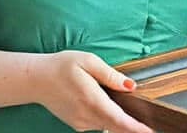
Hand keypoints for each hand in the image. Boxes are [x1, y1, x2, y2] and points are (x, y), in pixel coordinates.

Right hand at [31, 50, 152, 132]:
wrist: (36, 79)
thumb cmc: (61, 66)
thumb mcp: (87, 60)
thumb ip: (110, 75)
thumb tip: (130, 86)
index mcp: (92, 99)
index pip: (119, 120)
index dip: (136, 128)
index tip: (149, 131)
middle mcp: (87, 115)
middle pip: (116, 126)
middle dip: (131, 125)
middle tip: (143, 121)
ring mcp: (81, 122)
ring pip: (107, 125)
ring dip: (116, 118)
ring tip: (108, 98)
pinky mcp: (77, 125)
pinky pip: (97, 123)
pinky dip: (103, 117)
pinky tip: (95, 101)